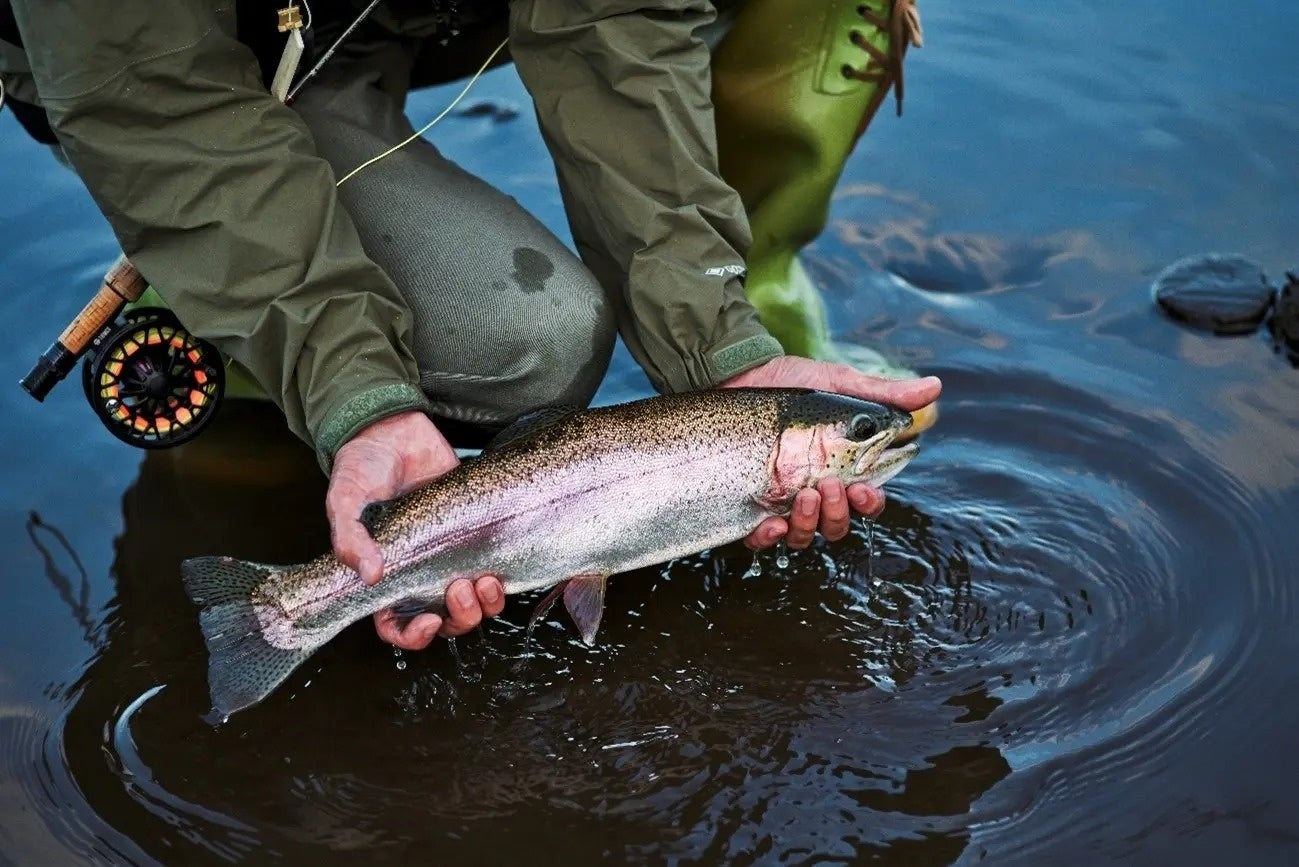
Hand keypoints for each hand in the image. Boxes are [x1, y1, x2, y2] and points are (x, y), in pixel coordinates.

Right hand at [326, 410, 504, 649]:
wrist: (394, 429)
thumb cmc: (362, 467)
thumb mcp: (345, 499)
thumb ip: (350, 537)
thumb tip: (370, 575)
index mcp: (385, 576)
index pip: (395, 626)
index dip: (413, 636)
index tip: (430, 620)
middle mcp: (419, 573)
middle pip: (443, 621)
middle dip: (458, 618)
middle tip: (460, 588)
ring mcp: (450, 557)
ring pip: (473, 605)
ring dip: (483, 605)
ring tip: (484, 581)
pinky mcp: (475, 537)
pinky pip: (493, 574)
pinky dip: (500, 584)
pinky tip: (497, 571)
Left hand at [720, 356, 941, 550]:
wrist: (740, 374)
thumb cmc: (793, 382)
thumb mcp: (839, 384)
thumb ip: (883, 393)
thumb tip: (934, 387)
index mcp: (842, 469)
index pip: (866, 501)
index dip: (870, 504)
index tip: (864, 489)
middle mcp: (815, 492)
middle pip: (837, 525)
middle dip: (838, 513)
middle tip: (828, 484)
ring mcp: (781, 502)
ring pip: (804, 536)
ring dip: (809, 524)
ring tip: (804, 494)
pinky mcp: (748, 505)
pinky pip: (761, 540)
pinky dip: (769, 538)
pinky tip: (770, 524)